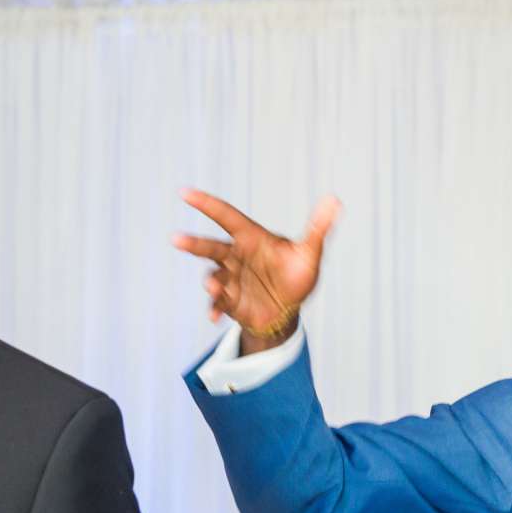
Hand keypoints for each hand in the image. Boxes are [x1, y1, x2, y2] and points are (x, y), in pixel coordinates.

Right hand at [173, 190, 339, 354]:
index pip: (227, 217)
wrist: (288, 310)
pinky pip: (218, 303)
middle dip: (194, 244)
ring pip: (213, 276)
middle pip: (212, 247)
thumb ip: (318, 228)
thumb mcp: (309, 254)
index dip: (207, 205)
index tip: (185, 194)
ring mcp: (230, 279)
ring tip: (213, 287)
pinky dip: (214, 309)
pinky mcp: (230, 301)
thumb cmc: (297, 276)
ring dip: (211, 281)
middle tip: (177, 239)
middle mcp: (236, 256)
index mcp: (251, 239)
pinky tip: (214, 318)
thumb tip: (335, 200)